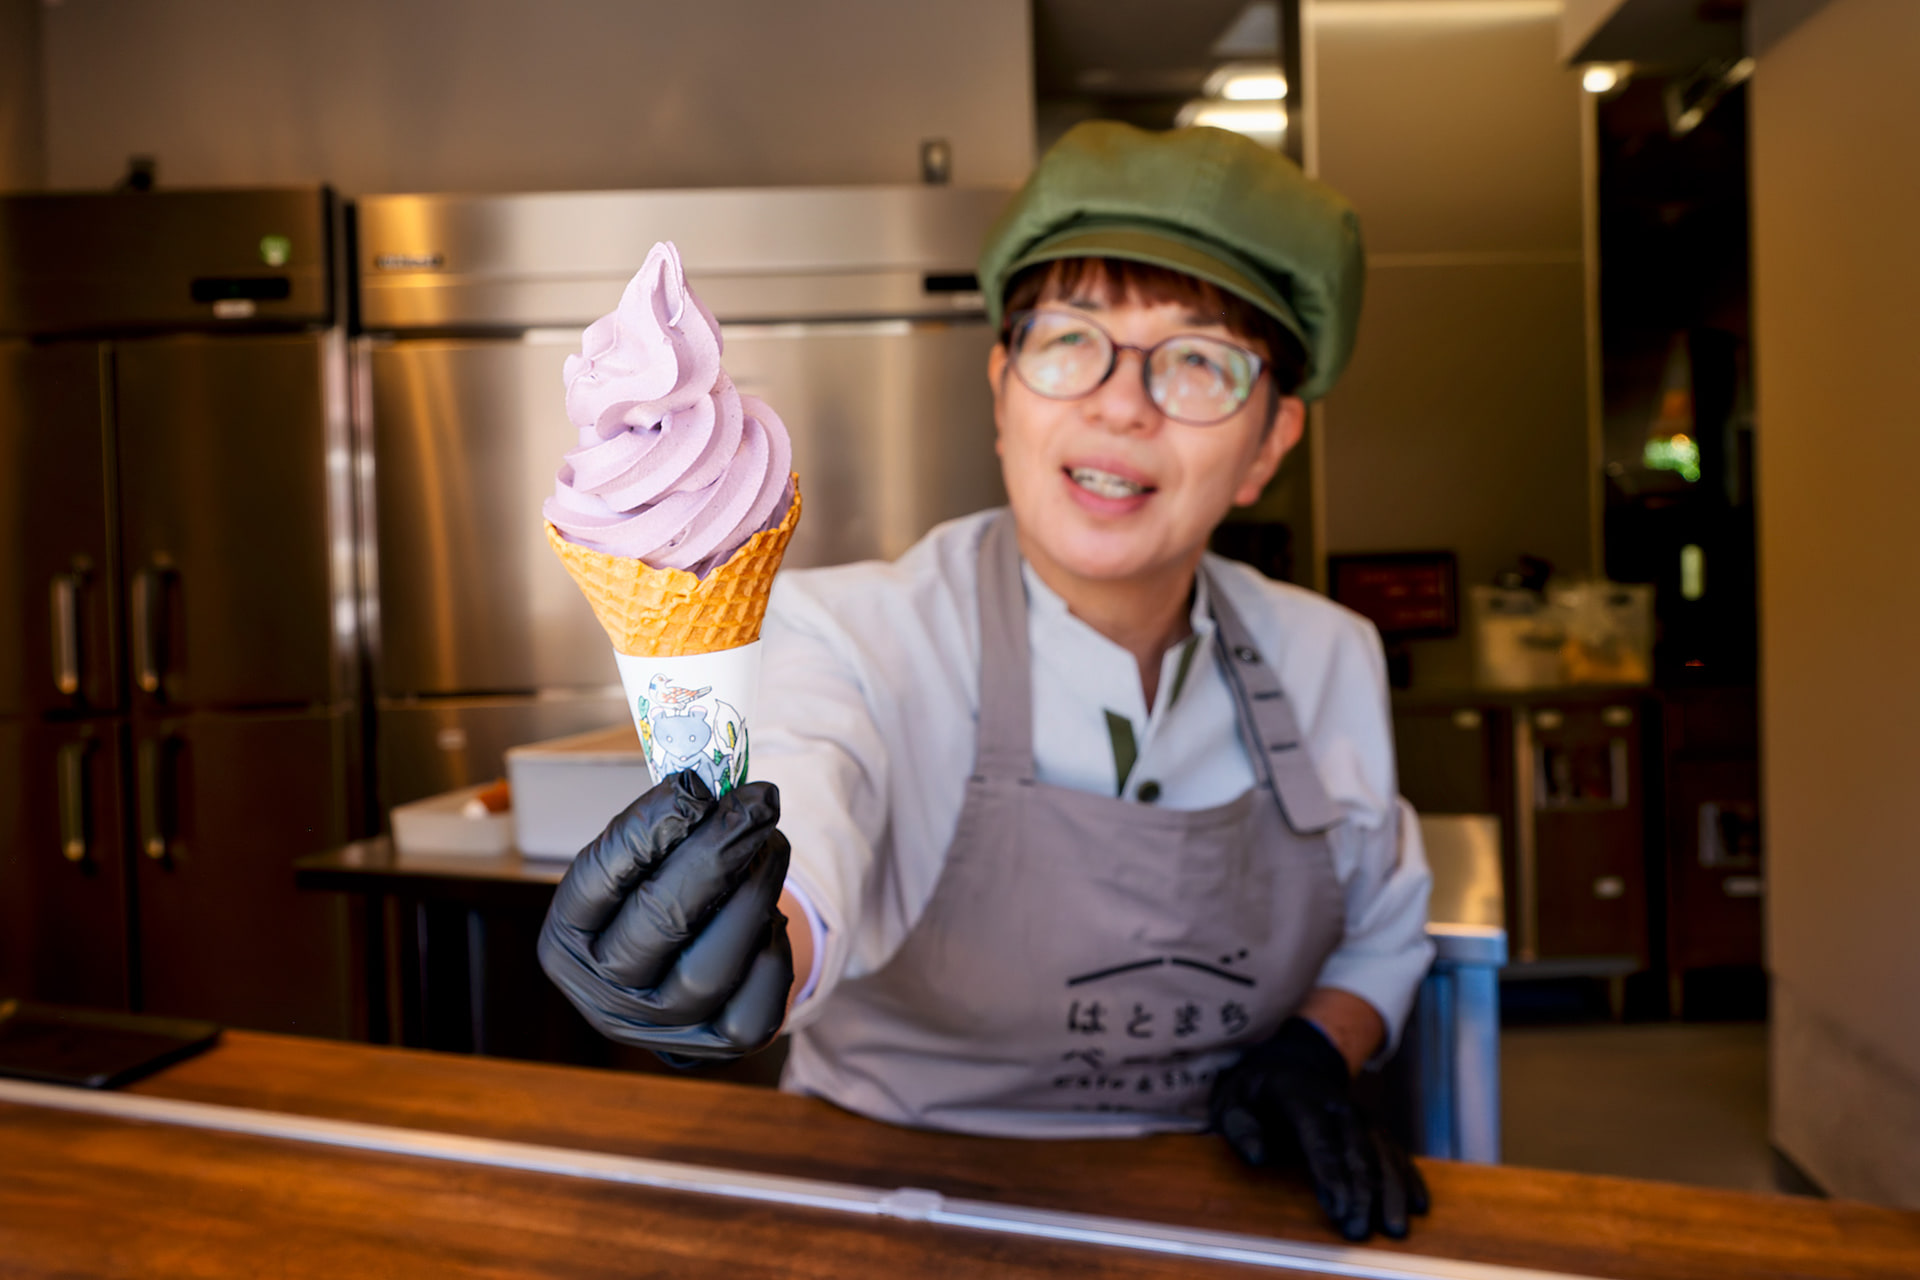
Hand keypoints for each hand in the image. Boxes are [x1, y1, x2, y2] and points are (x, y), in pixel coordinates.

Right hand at [537, 771, 793, 1063]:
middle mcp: (604, 995)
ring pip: (712, 965)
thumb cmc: (655, 899)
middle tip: (757, 802)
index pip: (597, 880)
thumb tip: (708, 781)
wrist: (681, 976)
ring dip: (753, 892)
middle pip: (659, 921)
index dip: (647, 830)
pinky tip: (771, 911)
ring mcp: (662, 1029)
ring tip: (772, 841)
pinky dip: (773, 946)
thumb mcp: (636, 864)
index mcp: (566, 942)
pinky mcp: (721, 1044)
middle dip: (716, 852)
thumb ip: (660, 826)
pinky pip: (758, 1000)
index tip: (694, 787)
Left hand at [1209, 1016, 1429, 1240]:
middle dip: (1362, 1191)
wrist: (1289, 1061)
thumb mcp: (1231, 1100)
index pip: (1318, 1136)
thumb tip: (1257, 1155)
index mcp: (1299, 1095)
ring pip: (1382, 1151)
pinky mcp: (1372, 1126)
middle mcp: (1337, 1103)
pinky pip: (1395, 1150)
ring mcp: (1359, 1113)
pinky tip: (1417, 1204)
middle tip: (1359, 1230)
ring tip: (1395, 1227)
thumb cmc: (1254, 1091)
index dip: (1330, 1173)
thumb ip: (1239, 1126)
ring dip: (1391, 1190)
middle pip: (1356, 1148)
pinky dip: (1408, 1176)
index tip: (1336, 1209)